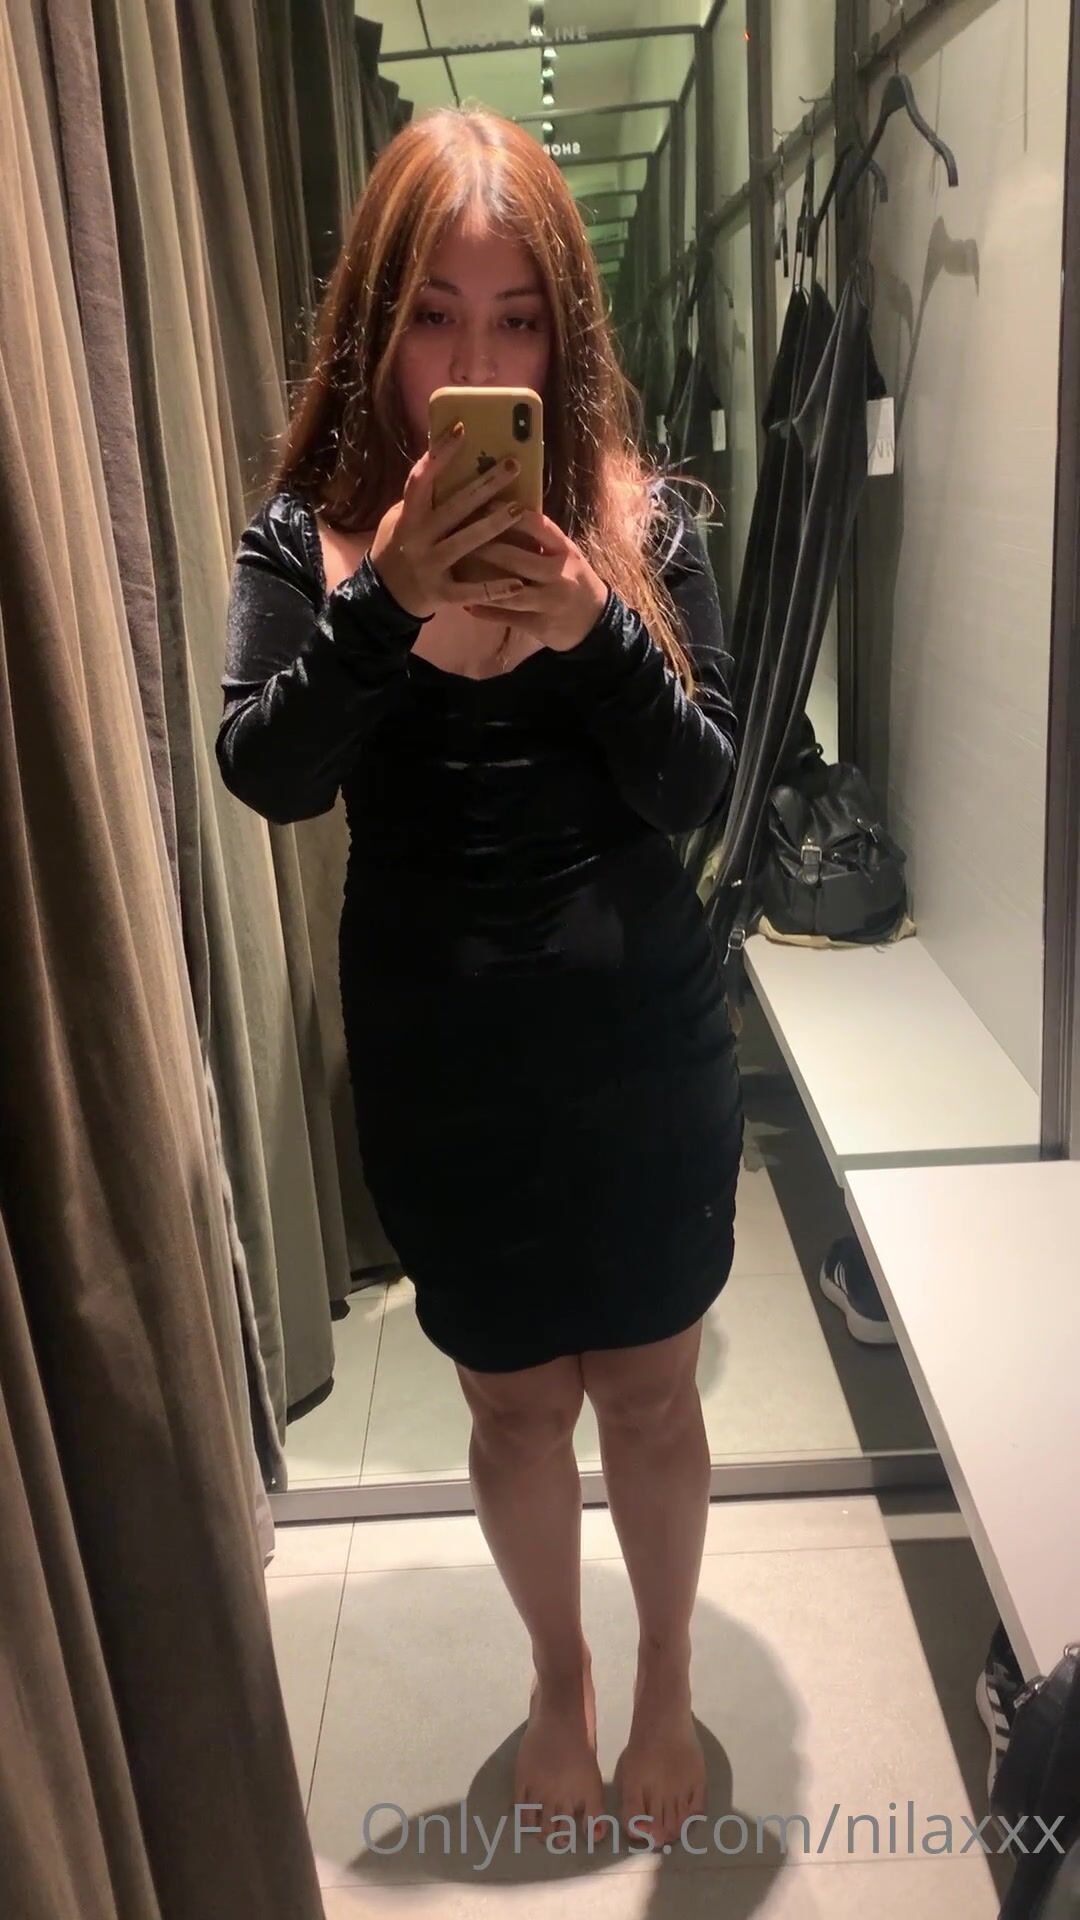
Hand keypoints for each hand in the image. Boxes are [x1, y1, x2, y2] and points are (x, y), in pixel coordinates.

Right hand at [369, 423, 530, 618]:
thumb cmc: (396, 548)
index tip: (462, 428)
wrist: (382, 597)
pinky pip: (471, 591)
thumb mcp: (399, 519)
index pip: (421, 478)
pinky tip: (519, 583)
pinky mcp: (441, 594)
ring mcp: (429, 567)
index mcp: (407, 516)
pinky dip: (495, 589)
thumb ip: (422, 499)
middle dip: (485, 485)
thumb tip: (447, 460)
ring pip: (466, 543)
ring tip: (521, 509)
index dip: (440, 453)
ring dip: (494, 525)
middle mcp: (417, 539)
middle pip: (454, 507)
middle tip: (513, 464)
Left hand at [461, 511, 609, 650]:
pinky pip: (509, 618)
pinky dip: (487, 612)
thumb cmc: (573, 579)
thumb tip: (503, 511)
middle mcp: (559, 575)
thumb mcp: (565, 555)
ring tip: (458, 571)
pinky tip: (466, 605)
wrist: (595, 621)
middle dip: (485, 548)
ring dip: (481, 583)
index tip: (485, 504)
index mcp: (566, 552)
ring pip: (510, 592)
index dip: (510, 514)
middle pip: (517, 559)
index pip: (538, 526)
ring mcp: (549, 603)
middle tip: (458, 538)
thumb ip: (541, 539)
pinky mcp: (540, 626)